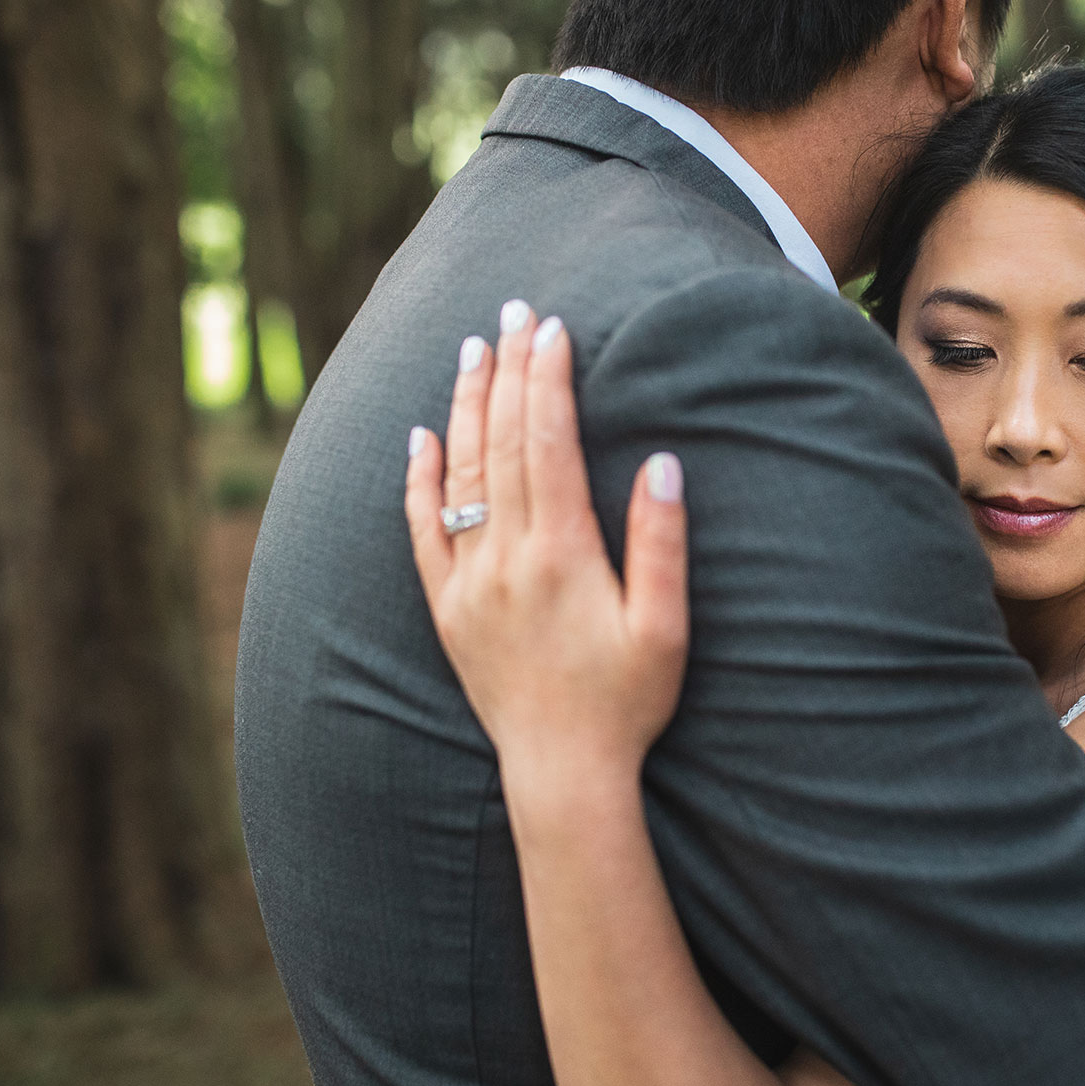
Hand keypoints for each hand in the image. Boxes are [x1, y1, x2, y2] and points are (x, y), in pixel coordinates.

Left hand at [405, 303, 689, 813]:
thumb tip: (660, 462)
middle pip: (501, 444)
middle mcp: (505, 559)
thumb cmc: (627, 702)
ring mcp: (469, 583)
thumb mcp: (665, 627)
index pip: (547, 443)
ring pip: (459, 475)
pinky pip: (422, 532)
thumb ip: (661, 543)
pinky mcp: (449, 610)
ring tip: (473, 351)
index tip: (552, 327)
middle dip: (509, 372)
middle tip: (513, 312)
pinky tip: (421, 436)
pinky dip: (419, 480)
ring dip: (467, 407)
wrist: (563, 773)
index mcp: (560, 554)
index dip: (548, 379)